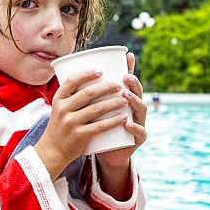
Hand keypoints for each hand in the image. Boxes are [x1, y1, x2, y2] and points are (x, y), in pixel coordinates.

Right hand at [35, 68, 132, 179]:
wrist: (52, 151)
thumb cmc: (60, 127)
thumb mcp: (59, 109)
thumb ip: (72, 97)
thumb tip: (92, 81)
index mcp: (58, 99)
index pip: (72, 80)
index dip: (87, 74)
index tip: (101, 70)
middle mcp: (63, 109)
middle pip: (88, 93)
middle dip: (106, 87)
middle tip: (119, 85)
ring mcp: (70, 122)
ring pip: (96, 109)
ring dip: (113, 103)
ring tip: (125, 100)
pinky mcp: (79, 135)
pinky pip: (100, 126)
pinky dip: (113, 121)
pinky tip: (123, 118)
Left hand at [96, 52, 146, 170]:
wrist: (106, 153)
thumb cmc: (98, 128)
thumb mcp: (93, 110)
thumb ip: (88, 95)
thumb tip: (68, 73)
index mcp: (125, 99)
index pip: (128, 81)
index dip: (130, 68)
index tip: (127, 55)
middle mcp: (134, 108)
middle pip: (138, 92)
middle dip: (133, 83)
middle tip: (125, 77)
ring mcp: (138, 122)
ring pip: (141, 109)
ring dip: (134, 101)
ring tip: (125, 95)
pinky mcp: (138, 139)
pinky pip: (139, 132)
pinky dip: (134, 127)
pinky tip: (127, 123)